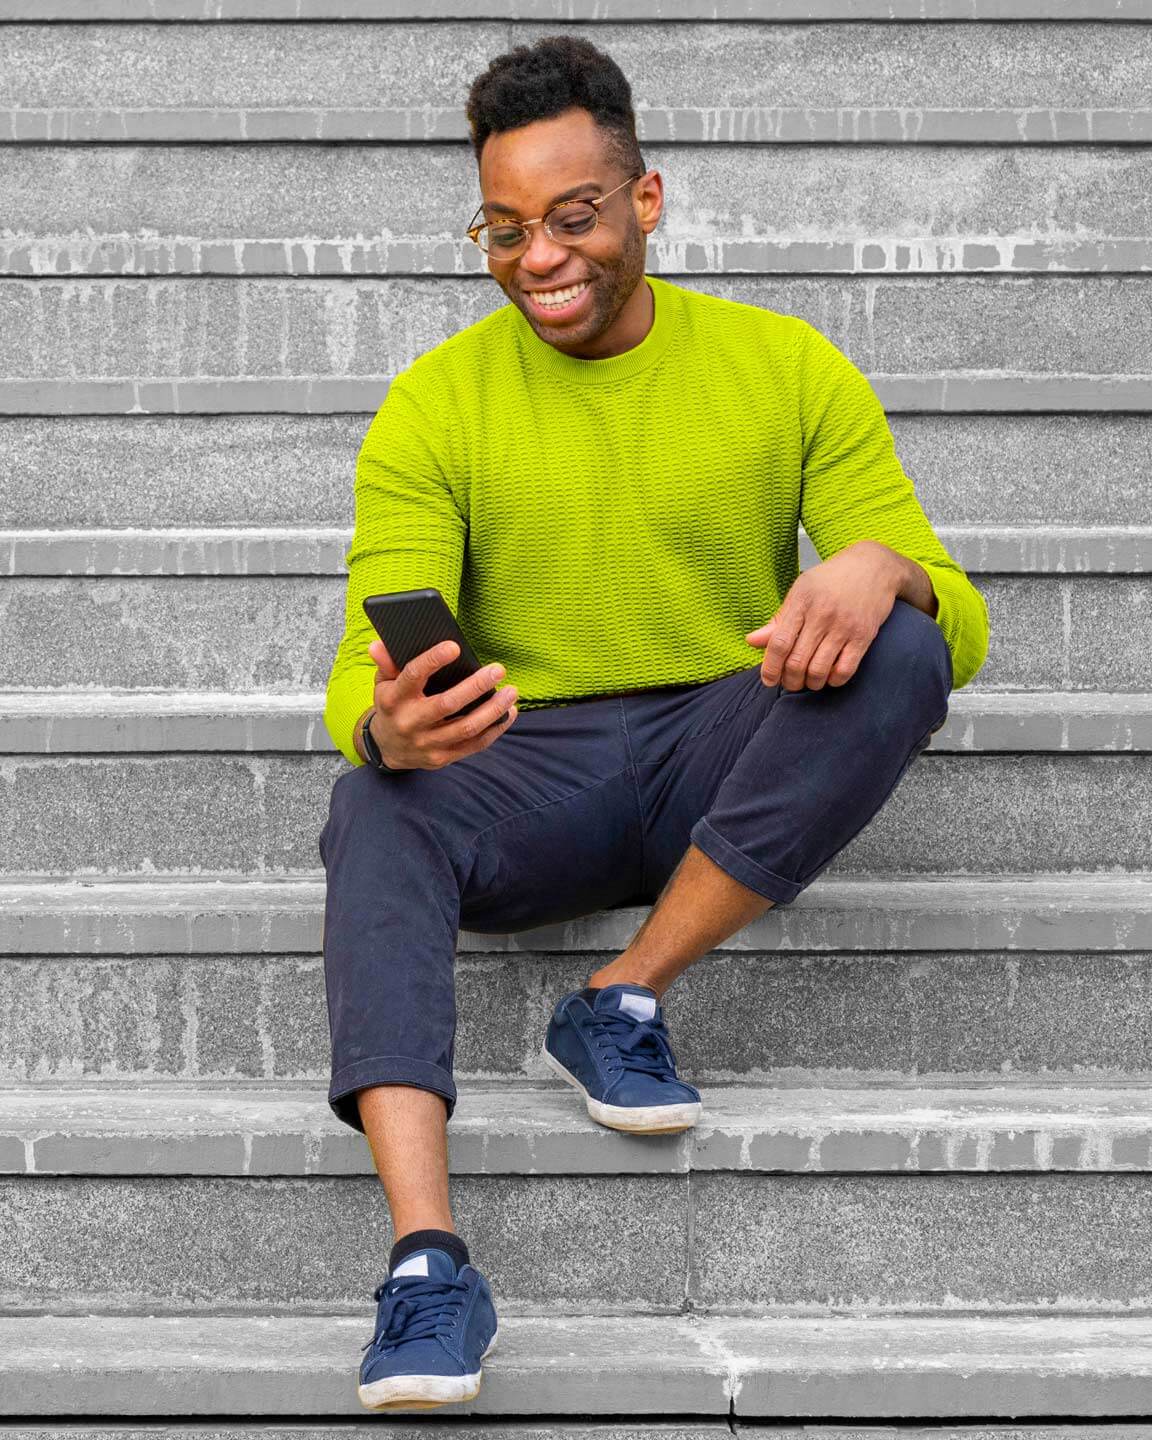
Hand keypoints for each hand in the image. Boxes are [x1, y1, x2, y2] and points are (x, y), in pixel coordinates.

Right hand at [365, 637, 518, 769]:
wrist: (388, 748)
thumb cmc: (393, 706)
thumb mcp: (383, 683)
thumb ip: (387, 663)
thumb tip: (379, 644)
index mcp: (394, 699)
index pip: (413, 676)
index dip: (433, 661)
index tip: (454, 647)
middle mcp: (410, 723)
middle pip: (447, 704)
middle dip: (476, 686)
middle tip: (498, 670)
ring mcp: (427, 743)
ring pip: (466, 727)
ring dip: (493, 710)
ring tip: (511, 692)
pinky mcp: (443, 758)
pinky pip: (474, 745)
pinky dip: (495, 729)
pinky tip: (508, 713)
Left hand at [745, 541, 900, 691]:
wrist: (873, 566)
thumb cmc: (830, 580)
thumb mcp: (801, 590)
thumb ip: (778, 619)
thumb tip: (751, 642)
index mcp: (802, 601)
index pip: (779, 643)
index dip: (770, 667)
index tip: (768, 680)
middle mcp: (822, 614)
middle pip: (797, 661)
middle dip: (789, 680)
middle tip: (789, 683)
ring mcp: (844, 626)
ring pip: (819, 670)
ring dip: (810, 683)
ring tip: (807, 681)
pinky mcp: (864, 635)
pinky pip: (845, 670)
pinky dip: (833, 681)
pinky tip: (829, 677)